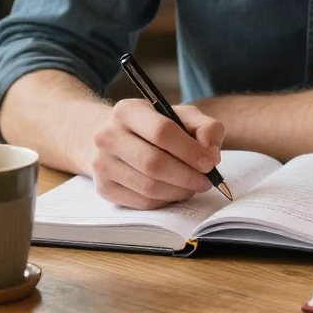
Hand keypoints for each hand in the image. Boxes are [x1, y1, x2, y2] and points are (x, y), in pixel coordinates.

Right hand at [87, 98, 225, 208]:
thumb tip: (211, 155)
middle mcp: (108, 136)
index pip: (161, 132)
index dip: (189, 150)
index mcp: (128, 111)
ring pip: (148, 187)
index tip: (209, 162)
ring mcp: (101, 164)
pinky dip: (165, 200)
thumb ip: (206, 128)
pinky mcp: (103, 188)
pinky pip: (141, 202)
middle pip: (154, 163)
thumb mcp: (183, 116)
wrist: (116, 139)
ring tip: (194, 186)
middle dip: (187, 175)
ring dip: (179, 191)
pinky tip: (176, 192)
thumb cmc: (157, 126)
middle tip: (206, 180)